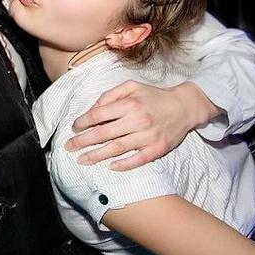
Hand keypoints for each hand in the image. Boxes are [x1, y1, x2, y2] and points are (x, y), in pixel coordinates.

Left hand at [66, 81, 219, 170]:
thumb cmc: (153, 96)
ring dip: (97, 156)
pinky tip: (110, 167)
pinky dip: (123, 165)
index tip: (74, 128)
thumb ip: (110, 95)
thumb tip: (93, 109)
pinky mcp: (158, 149)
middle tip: (69, 147)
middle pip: (103, 134)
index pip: (98, 115)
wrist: (185, 107)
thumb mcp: (132, 87)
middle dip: (83, 141)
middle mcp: (138, 120)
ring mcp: (148, 136)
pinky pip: (138, 160)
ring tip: (82, 160)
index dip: (83, 122)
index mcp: (129, 103)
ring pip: (117, 148)